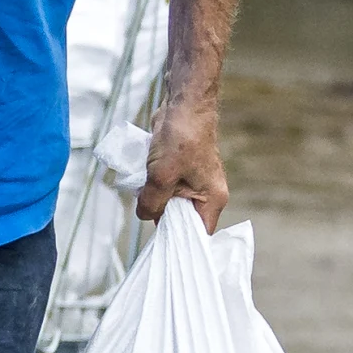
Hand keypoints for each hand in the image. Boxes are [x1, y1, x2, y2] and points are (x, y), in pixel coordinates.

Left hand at [134, 96, 228, 229]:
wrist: (183, 106)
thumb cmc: (181, 139)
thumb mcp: (161, 176)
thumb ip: (152, 202)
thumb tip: (145, 216)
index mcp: (212, 199)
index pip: (198, 233)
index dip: (180, 240)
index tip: (160, 247)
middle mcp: (206, 193)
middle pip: (181, 219)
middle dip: (162, 217)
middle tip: (143, 217)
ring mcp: (192, 182)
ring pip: (169, 202)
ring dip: (153, 200)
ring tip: (141, 195)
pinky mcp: (179, 171)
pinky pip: (163, 187)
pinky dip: (151, 187)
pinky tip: (140, 183)